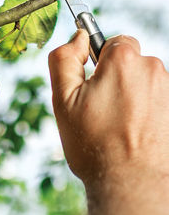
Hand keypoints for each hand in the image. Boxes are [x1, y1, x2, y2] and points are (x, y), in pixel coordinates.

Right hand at [48, 30, 168, 214]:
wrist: (130, 184)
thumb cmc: (93, 141)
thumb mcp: (62, 97)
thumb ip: (64, 58)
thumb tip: (78, 38)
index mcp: (123, 61)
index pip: (114, 41)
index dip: (99, 60)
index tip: (93, 81)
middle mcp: (152, 69)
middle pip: (130, 61)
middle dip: (115, 76)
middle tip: (101, 104)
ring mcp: (167, 90)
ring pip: (142, 80)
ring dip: (130, 92)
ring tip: (118, 120)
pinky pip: (154, 96)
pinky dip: (144, 106)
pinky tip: (133, 127)